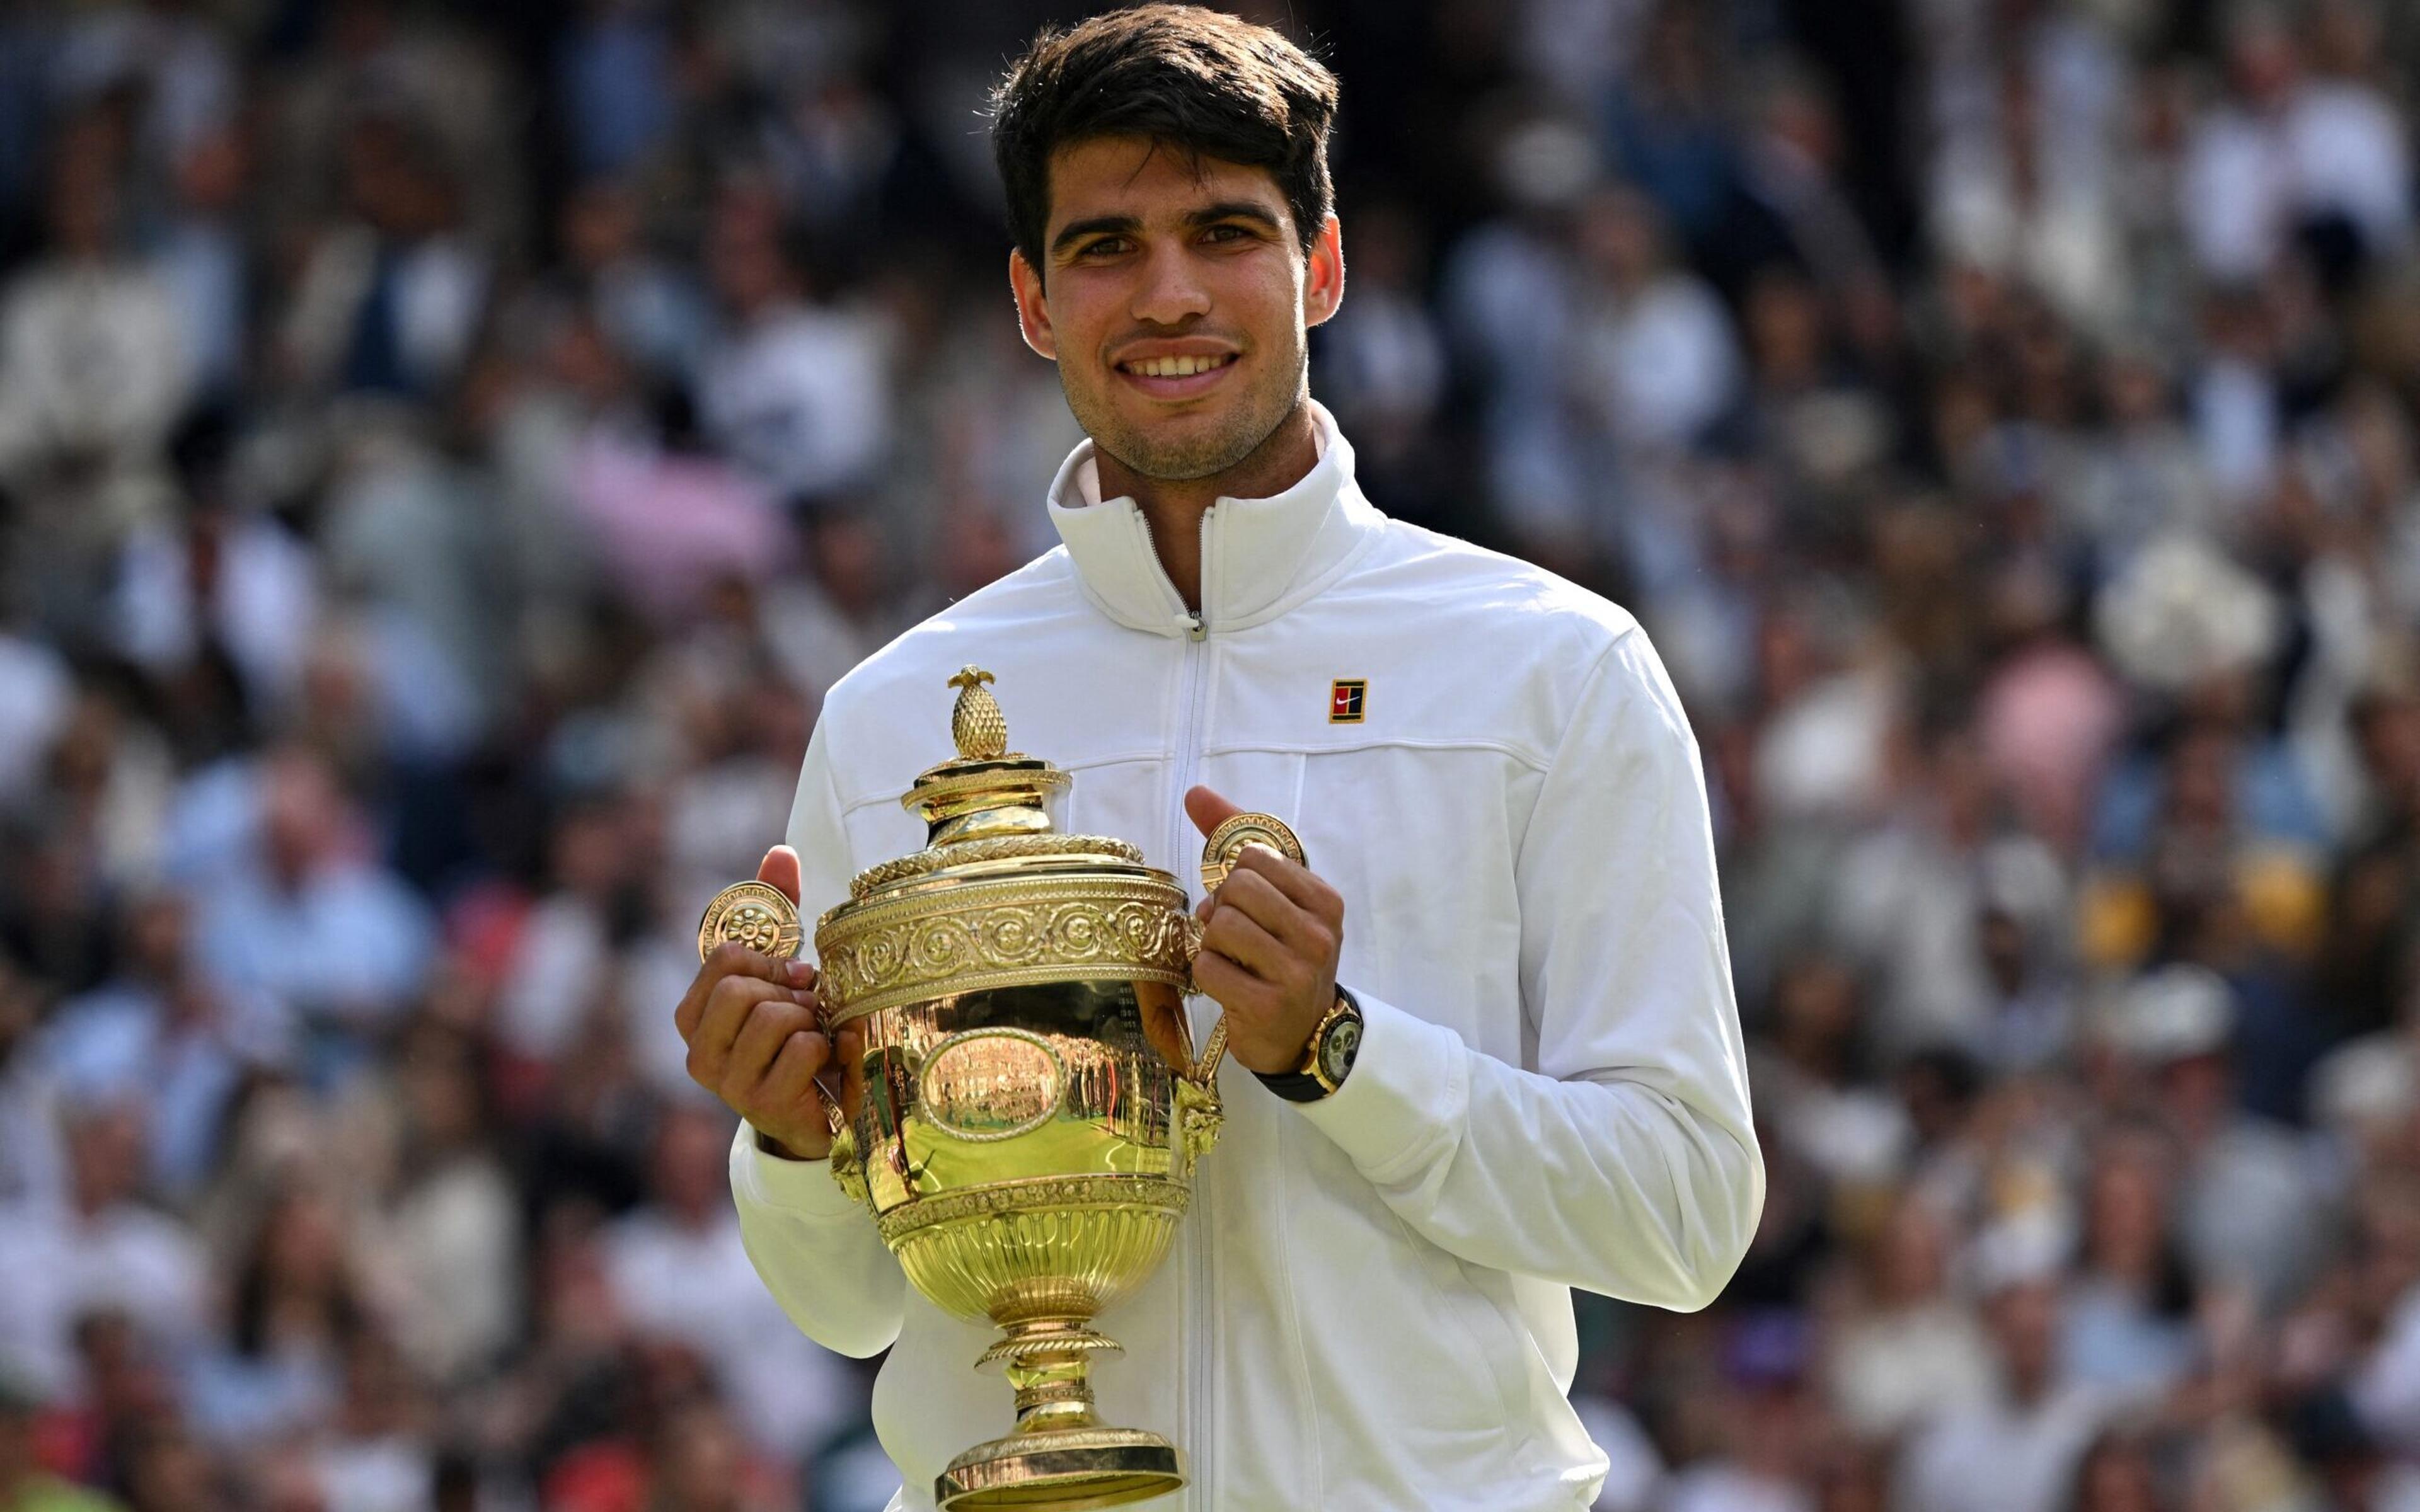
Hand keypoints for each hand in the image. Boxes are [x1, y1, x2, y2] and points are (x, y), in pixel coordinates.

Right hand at [675, 845, 861, 1159]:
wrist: (821, 1112)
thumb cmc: (797, 1034)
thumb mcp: (783, 972)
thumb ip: (775, 912)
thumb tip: (781, 852)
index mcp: (693, 1015)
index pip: (724, 958)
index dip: (770, 959)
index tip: (794, 973)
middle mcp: (698, 1052)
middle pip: (742, 988)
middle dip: (790, 992)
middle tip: (809, 1009)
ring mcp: (727, 1084)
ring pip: (774, 1016)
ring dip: (811, 1020)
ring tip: (817, 1036)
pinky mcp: (762, 1104)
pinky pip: (804, 1049)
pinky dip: (830, 1047)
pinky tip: (831, 1063)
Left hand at [1185, 786, 1344, 1074]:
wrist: (1303, 1034)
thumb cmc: (1283, 956)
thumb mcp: (1277, 900)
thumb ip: (1236, 841)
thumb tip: (1194, 793)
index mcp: (1325, 901)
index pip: (1254, 857)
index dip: (1235, 879)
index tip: (1248, 906)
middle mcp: (1318, 935)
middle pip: (1236, 888)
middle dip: (1222, 910)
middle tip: (1234, 937)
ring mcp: (1296, 974)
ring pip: (1220, 925)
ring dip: (1212, 943)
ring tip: (1233, 961)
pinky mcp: (1267, 1006)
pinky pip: (1207, 966)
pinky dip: (1205, 973)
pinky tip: (1228, 985)